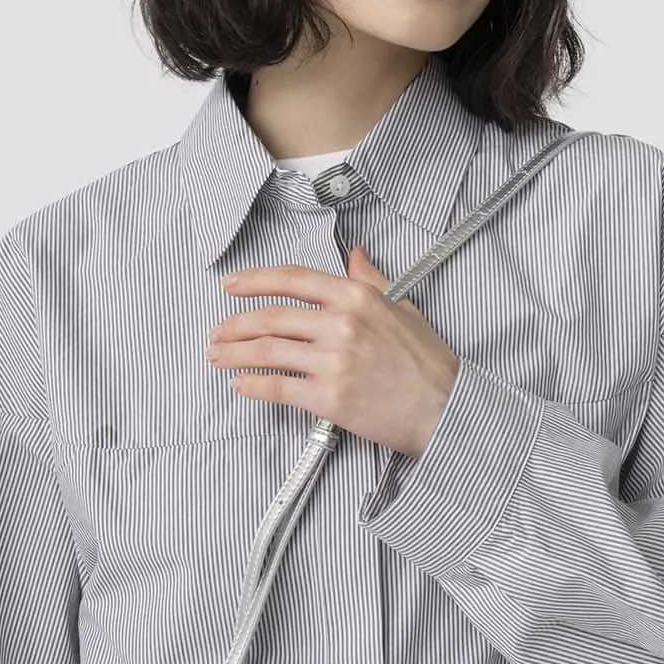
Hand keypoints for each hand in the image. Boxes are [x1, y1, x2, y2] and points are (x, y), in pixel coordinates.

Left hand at [209, 246, 457, 456]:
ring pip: (266, 351)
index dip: (254, 281)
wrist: (444, 409)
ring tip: (219, 356)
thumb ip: (372, 280)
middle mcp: (341, 325)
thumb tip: (354, 255)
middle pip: (270, 318)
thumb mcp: (404, 308)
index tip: (232, 285)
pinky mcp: (329, 398)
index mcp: (356, 297)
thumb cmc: (428, 364)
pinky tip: (241, 384)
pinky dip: (252, 385)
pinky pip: (277, 387)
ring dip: (234, 354)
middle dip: (234, 324)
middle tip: (219, 332)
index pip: (292, 279)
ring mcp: (333, 362)